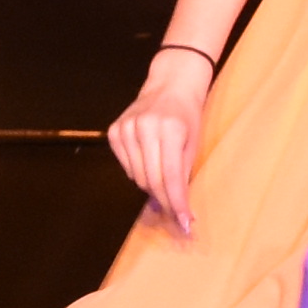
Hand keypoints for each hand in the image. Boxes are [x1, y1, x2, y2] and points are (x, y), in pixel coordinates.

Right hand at [109, 56, 211, 233]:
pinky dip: (137, 171)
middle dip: (164, 200)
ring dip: (150, 185)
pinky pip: (125, 166)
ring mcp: (126, 128)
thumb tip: (174, 209)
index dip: (177, 204)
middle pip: (151, 181)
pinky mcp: (114, 131)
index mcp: (170, 130)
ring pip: (136, 177)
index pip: (171, 178)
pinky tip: (147, 160)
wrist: (171, 84)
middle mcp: (145, 128)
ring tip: (161, 178)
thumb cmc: (187, 115)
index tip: (183, 223)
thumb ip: (182, 175)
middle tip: (174, 211)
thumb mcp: (193, 143)